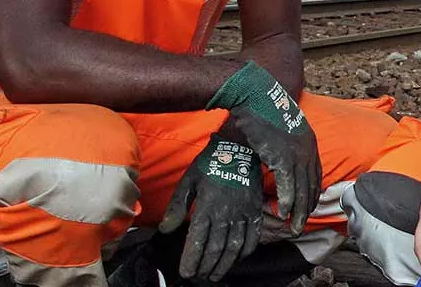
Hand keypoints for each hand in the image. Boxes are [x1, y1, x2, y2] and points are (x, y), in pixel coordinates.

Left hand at [159, 126, 262, 281]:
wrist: (240, 147)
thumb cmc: (210, 164)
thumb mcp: (188, 181)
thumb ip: (177, 206)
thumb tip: (165, 229)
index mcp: (207, 206)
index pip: (197, 240)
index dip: (191, 259)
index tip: (186, 272)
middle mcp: (226, 213)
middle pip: (216, 248)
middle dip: (206, 266)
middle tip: (200, 276)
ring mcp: (243, 213)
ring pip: (234, 246)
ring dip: (224, 264)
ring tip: (215, 274)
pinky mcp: (255, 210)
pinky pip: (253, 236)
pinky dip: (246, 251)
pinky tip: (237, 258)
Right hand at [207, 61, 320, 233]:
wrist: (255, 92)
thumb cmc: (260, 110)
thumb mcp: (277, 132)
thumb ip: (279, 148)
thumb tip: (273, 160)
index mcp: (308, 141)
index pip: (315, 174)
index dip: (312, 193)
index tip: (307, 208)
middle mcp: (308, 147)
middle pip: (312, 184)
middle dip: (308, 207)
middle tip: (301, 226)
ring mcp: (297, 151)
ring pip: (303, 188)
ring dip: (299, 210)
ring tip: (294, 227)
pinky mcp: (283, 154)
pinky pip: (289, 183)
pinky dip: (287, 199)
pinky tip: (284, 212)